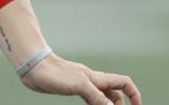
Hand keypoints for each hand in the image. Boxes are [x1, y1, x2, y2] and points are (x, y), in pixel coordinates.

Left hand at [21, 53, 141, 104]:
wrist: (35, 66)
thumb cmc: (56, 73)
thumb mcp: (79, 85)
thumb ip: (96, 96)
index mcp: (97, 78)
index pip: (123, 83)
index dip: (133, 94)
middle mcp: (93, 80)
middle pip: (115, 92)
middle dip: (121, 104)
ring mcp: (82, 84)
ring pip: (102, 96)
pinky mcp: (72, 88)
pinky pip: (89, 98)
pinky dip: (94, 104)